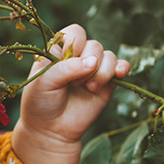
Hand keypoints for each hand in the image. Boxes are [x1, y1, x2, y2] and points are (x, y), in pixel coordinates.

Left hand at [10, 24, 127, 163]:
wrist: (51, 131)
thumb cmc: (41, 103)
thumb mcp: (44, 82)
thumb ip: (66, 68)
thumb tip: (94, 62)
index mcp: (59, 51)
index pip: (75, 32)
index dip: (76, 45)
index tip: (67, 62)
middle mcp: (78, 57)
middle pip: (94, 45)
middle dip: (87, 64)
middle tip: (74, 84)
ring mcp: (93, 69)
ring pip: (109, 56)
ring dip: (101, 72)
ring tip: (88, 88)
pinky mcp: (107, 83)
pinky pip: (121, 66)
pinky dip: (122, 67)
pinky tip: (118, 74)